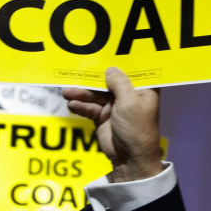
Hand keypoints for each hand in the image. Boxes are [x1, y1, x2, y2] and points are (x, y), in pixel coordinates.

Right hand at [63, 67, 160, 182]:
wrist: (129, 159)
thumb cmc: (137, 130)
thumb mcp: (130, 103)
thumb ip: (119, 84)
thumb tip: (111, 69)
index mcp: (143, 91)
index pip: (132, 71)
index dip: (120, 62)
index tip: (105, 51)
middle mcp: (129, 96)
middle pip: (109, 81)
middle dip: (93, 79)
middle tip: (76, 72)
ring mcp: (115, 107)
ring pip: (96, 94)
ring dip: (82, 93)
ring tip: (67, 92)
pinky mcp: (103, 117)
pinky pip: (90, 107)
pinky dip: (81, 106)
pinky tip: (72, 104)